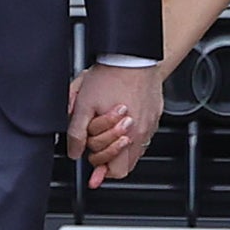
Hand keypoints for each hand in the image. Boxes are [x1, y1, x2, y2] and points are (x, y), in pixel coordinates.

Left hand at [65, 63, 163, 186]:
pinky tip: (118, 123)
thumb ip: (76, 132)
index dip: (101, 171)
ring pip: (134, 150)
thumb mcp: (83, 105)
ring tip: (106, 134)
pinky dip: (130, 135)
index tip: (93, 173)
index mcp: (126, 135)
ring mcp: (150, 124)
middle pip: (126, 164)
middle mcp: (142, 133)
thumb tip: (75, 152)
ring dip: (119, 147)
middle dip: (107, 158)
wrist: (131, 56)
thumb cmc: (110, 76)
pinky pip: (143, 134)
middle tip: (95, 149)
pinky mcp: (154, 114)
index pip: (117, 170)